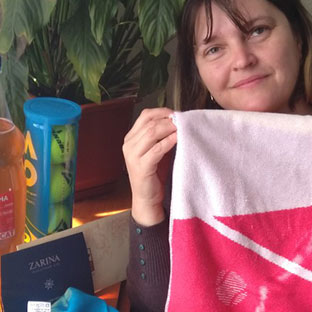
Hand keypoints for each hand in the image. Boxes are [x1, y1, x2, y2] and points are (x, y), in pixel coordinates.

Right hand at [122, 107, 177, 225]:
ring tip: (182, 129)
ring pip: (152, 133)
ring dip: (170, 128)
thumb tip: (177, 120)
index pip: (145, 116)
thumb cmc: (154, 174)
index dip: (162, 112)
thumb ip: (161, 136)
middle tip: (183, 121)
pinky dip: (169, 142)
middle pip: (149, 123)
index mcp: (130, 138)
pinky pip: (157, 149)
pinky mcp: (141, 167)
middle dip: (168, 120)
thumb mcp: (156, 150)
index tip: (177, 114)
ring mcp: (132, 156)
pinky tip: (178, 139)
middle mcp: (128, 145)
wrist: (147, 199)